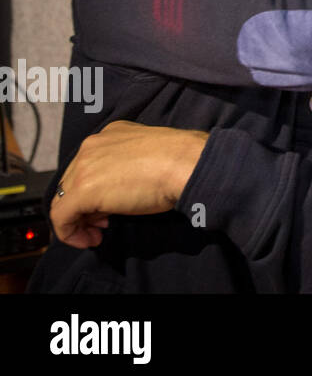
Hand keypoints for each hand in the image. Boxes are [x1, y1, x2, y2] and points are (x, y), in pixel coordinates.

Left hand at [50, 121, 208, 248]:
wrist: (186, 164)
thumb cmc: (178, 162)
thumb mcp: (147, 158)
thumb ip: (126, 168)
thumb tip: (115, 194)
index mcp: (110, 134)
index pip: (88, 166)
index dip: (94, 191)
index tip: (107, 208)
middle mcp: (92, 146)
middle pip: (72, 182)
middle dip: (84, 207)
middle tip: (103, 223)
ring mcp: (84, 166)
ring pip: (63, 199)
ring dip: (77, 220)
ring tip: (96, 234)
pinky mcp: (82, 190)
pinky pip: (61, 217)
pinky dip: (69, 233)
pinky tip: (89, 240)